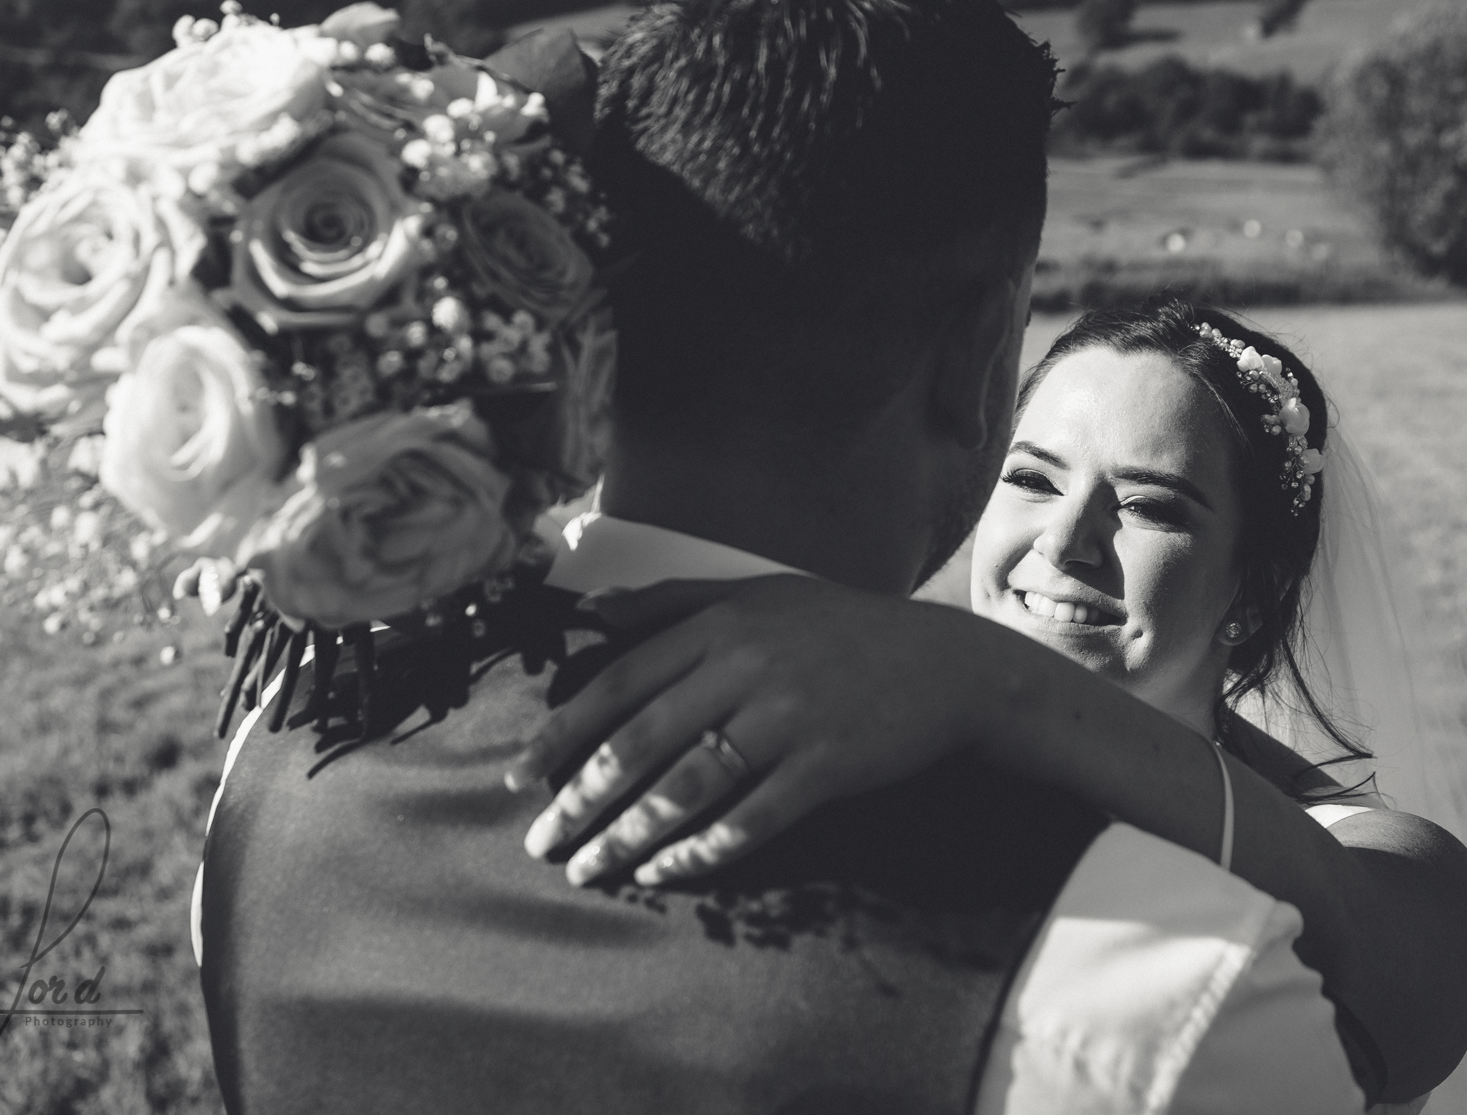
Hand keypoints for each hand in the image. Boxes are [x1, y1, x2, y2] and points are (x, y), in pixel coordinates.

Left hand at [502, 575, 1004, 887]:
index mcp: (722, 623)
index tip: (520, 778)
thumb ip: (670, 601)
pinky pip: (749, 819)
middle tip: (541, 843)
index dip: (563, 733)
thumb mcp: (758, 593)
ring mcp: (789, 718)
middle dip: (580, 800)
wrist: (945, 664)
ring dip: (628, 835)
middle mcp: (747, 666)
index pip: (620, 682)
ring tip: (589, 868)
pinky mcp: (827, 767)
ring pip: (686, 786)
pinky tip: (665, 872)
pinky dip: (700, 851)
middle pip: (640, 742)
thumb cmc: (842, 627)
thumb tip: (588, 610)